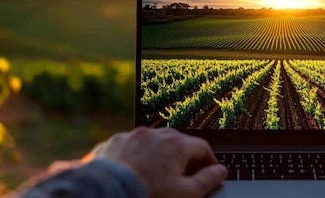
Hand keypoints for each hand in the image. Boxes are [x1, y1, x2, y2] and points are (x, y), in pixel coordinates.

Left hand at [87, 127, 226, 197]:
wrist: (104, 194)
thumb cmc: (148, 194)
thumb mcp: (185, 194)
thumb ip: (207, 181)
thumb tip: (220, 172)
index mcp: (176, 144)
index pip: (202, 147)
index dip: (209, 161)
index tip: (210, 172)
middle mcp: (155, 134)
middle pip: (178, 141)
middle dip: (184, 157)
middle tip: (185, 175)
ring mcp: (132, 136)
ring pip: (152, 142)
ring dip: (159, 154)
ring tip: (157, 173)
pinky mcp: (112, 143)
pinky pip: (130, 146)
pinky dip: (135, 156)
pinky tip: (134, 171)